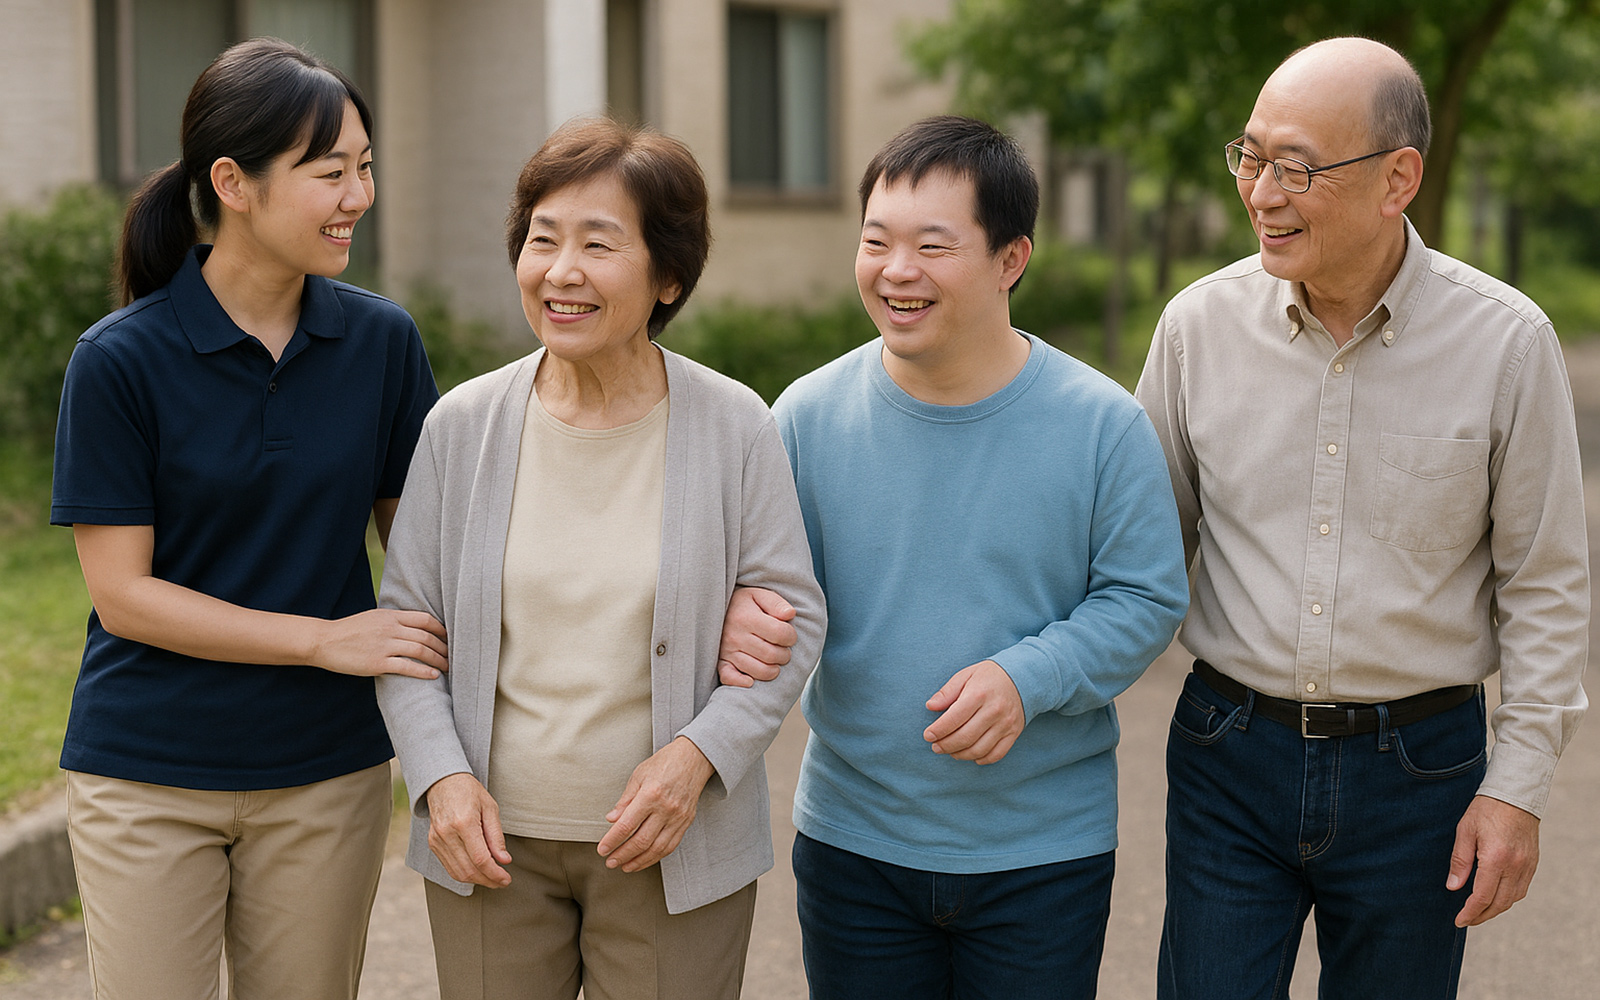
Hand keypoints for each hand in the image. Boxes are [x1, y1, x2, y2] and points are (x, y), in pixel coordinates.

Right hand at [313, 609, 447, 678]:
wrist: (324, 641)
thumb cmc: (349, 630)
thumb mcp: (373, 617)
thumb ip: (393, 620)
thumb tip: (413, 626)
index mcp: (390, 615)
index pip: (425, 619)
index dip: (441, 629)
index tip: (449, 637)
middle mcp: (390, 628)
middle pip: (426, 636)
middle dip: (443, 647)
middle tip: (453, 655)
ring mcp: (384, 645)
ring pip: (420, 651)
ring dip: (438, 659)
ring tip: (447, 667)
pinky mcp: (377, 663)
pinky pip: (407, 667)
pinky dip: (423, 671)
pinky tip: (433, 675)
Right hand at [425, 773, 511, 887]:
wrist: (443, 782)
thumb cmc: (470, 792)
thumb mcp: (490, 808)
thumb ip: (496, 836)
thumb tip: (504, 860)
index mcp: (463, 823)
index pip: (480, 859)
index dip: (495, 873)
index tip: (506, 879)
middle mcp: (447, 834)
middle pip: (469, 870)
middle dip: (488, 880)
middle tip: (502, 881)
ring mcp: (437, 840)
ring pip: (457, 873)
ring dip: (477, 880)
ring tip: (492, 879)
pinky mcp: (433, 843)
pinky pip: (449, 867)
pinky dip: (464, 874)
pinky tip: (477, 872)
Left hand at [598, 737, 715, 871]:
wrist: (694, 758)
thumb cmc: (665, 763)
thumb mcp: (639, 775)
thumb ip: (625, 800)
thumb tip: (611, 820)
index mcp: (651, 795)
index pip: (627, 825)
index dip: (612, 840)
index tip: (602, 849)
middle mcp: (666, 809)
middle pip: (641, 841)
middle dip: (622, 855)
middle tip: (610, 861)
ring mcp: (678, 817)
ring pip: (657, 848)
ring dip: (639, 861)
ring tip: (625, 866)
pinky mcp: (686, 822)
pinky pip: (670, 846)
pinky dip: (656, 856)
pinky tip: (644, 859)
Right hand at [716, 587, 796, 687]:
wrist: (713, 609)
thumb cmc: (742, 603)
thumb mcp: (759, 595)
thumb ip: (776, 603)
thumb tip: (790, 615)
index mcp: (747, 617)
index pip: (779, 633)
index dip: (791, 636)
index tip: (790, 636)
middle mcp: (735, 636)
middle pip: (771, 654)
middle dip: (785, 654)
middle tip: (784, 650)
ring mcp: (727, 651)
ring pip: (758, 670)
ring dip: (772, 670)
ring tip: (774, 661)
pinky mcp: (720, 662)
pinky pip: (729, 678)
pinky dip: (742, 682)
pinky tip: (752, 680)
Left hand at [924, 660, 1024, 764]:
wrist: (1022, 677)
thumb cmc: (988, 676)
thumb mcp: (965, 675)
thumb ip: (947, 692)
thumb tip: (930, 706)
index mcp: (978, 694)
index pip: (953, 719)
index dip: (938, 730)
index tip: (928, 736)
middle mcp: (993, 711)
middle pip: (965, 737)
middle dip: (946, 745)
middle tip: (935, 747)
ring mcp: (1005, 724)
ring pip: (979, 749)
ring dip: (960, 754)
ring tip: (950, 751)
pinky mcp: (1014, 733)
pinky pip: (996, 754)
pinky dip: (981, 759)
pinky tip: (970, 755)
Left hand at [1448, 794, 1539, 926]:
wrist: (1515, 795)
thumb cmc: (1486, 809)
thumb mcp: (1465, 831)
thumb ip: (1460, 861)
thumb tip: (1453, 887)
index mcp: (1496, 859)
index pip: (1483, 897)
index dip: (1470, 912)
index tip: (1459, 921)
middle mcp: (1516, 866)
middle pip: (1500, 903)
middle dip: (1482, 916)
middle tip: (1467, 920)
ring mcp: (1528, 866)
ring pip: (1513, 899)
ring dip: (1496, 909)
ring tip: (1479, 912)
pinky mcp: (1533, 863)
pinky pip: (1522, 889)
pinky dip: (1508, 898)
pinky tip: (1495, 897)